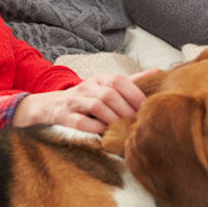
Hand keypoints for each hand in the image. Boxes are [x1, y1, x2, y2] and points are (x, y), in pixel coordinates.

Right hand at [13, 69, 156, 132]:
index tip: (146, 109)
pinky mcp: (64, 116)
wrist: (49, 105)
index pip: (119, 80)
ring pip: (96, 106)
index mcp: (99, 78)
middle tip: (138, 124)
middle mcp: (86, 86)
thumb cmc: (85, 98)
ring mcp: (74, 101)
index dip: (134, 94)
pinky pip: (81, 122)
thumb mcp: (105, 86)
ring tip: (124, 130)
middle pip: (109, 94)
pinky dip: (95, 128)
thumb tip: (157, 72)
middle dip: (126, 110)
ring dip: (113, 119)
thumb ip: (130, 82)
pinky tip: (105, 134)